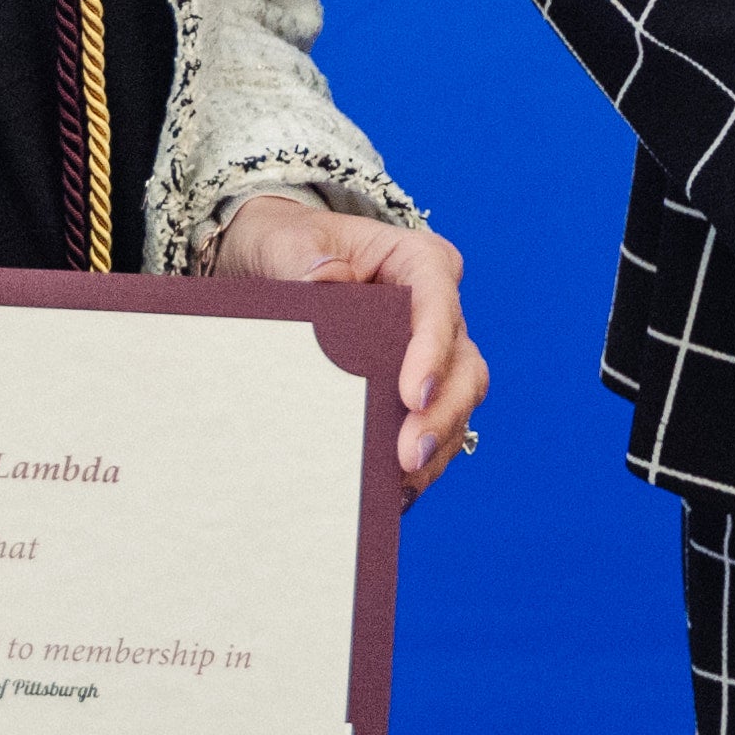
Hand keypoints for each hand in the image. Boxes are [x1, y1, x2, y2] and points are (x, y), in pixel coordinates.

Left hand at [209, 192, 494, 496]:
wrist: (272, 265)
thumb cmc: (284, 245)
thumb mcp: (281, 242)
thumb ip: (302, 258)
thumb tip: (329, 282)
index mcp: (416, 261)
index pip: (438, 300)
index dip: (433, 348)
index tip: (411, 394)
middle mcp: (435, 307)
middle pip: (462, 361)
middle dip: (442, 413)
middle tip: (408, 457)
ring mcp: (430, 350)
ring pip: (458, 399)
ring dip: (438, 443)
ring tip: (403, 484)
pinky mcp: (414, 386)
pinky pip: (433, 424)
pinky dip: (422, 459)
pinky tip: (395, 491)